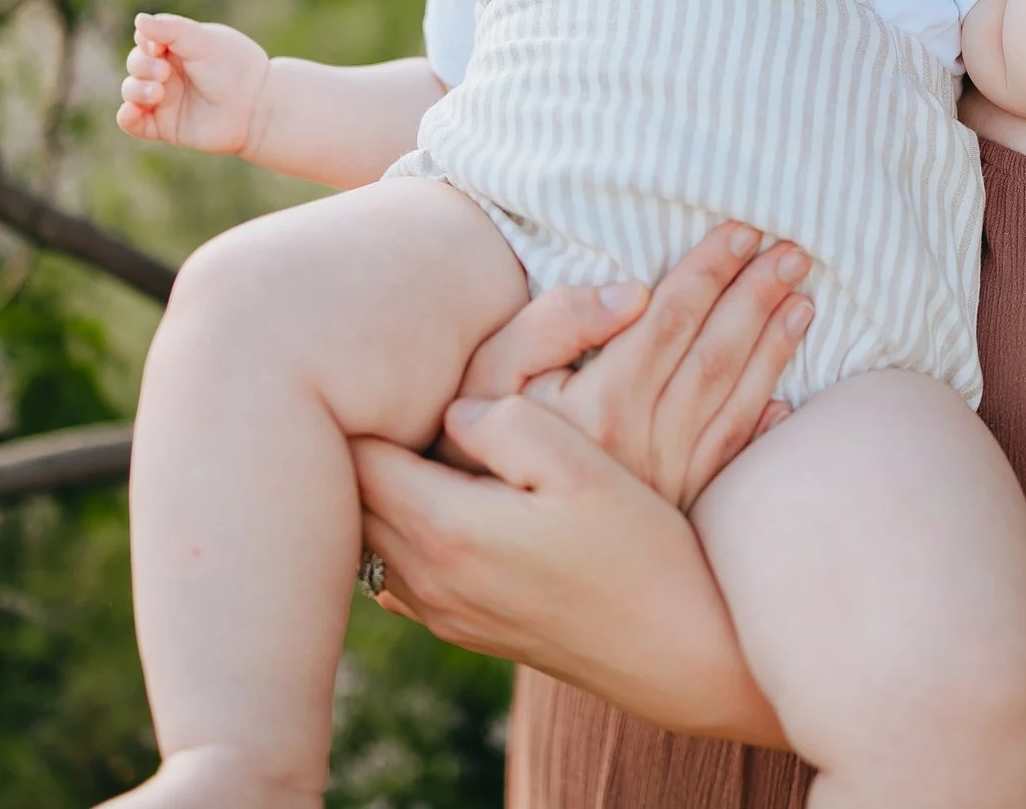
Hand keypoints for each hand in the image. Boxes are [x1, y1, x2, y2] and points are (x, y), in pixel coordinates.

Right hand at [114, 11, 271, 154]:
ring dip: (136, 89)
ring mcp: (164, 99)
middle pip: (135, 64)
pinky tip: (131, 111)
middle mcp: (167, 72)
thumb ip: (172, 30)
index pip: (145, 39)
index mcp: (176, 48)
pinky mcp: (164, 126)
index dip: (145, 41)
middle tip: (165, 72)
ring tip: (159, 92)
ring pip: (131, 90)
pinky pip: (133, 123)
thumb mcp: (204, 42)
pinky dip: (126, 117)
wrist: (257, 107)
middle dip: (143, 66)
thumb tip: (139, 19)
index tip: (158, 46)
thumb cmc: (235, 68)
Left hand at [351, 400, 787, 746]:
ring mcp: (440, 613)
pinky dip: (397, 532)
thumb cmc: (640, 549)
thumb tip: (452, 411)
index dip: (361, 407)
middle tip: (383, 396)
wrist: (677, 651)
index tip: (382, 373)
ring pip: (365, 540)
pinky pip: (393, 573)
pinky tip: (440, 501)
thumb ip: (505, 422)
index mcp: (448, 527)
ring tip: (410, 443)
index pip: (357, 457)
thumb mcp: (583, 466)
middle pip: (348, 501)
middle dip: (357, 446)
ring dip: (375, 491)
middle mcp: (427, 579)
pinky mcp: (460, 630)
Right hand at [441, 220, 814, 510]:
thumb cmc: (467, 446)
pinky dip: (763, 426)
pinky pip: (729, 462)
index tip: (744, 229)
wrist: (470, 550)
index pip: (670, 319)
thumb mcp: (490, 375)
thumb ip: (553, 325)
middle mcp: (643, 445)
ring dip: (773, 348)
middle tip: (794, 251)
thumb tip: (632, 296)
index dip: (709, 270)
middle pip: (714, 355)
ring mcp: (663, 484)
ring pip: (734, 403)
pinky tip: (786, 401)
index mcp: (601, 404)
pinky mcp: (670, 514)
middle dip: (757, 297)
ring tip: (803, 299)